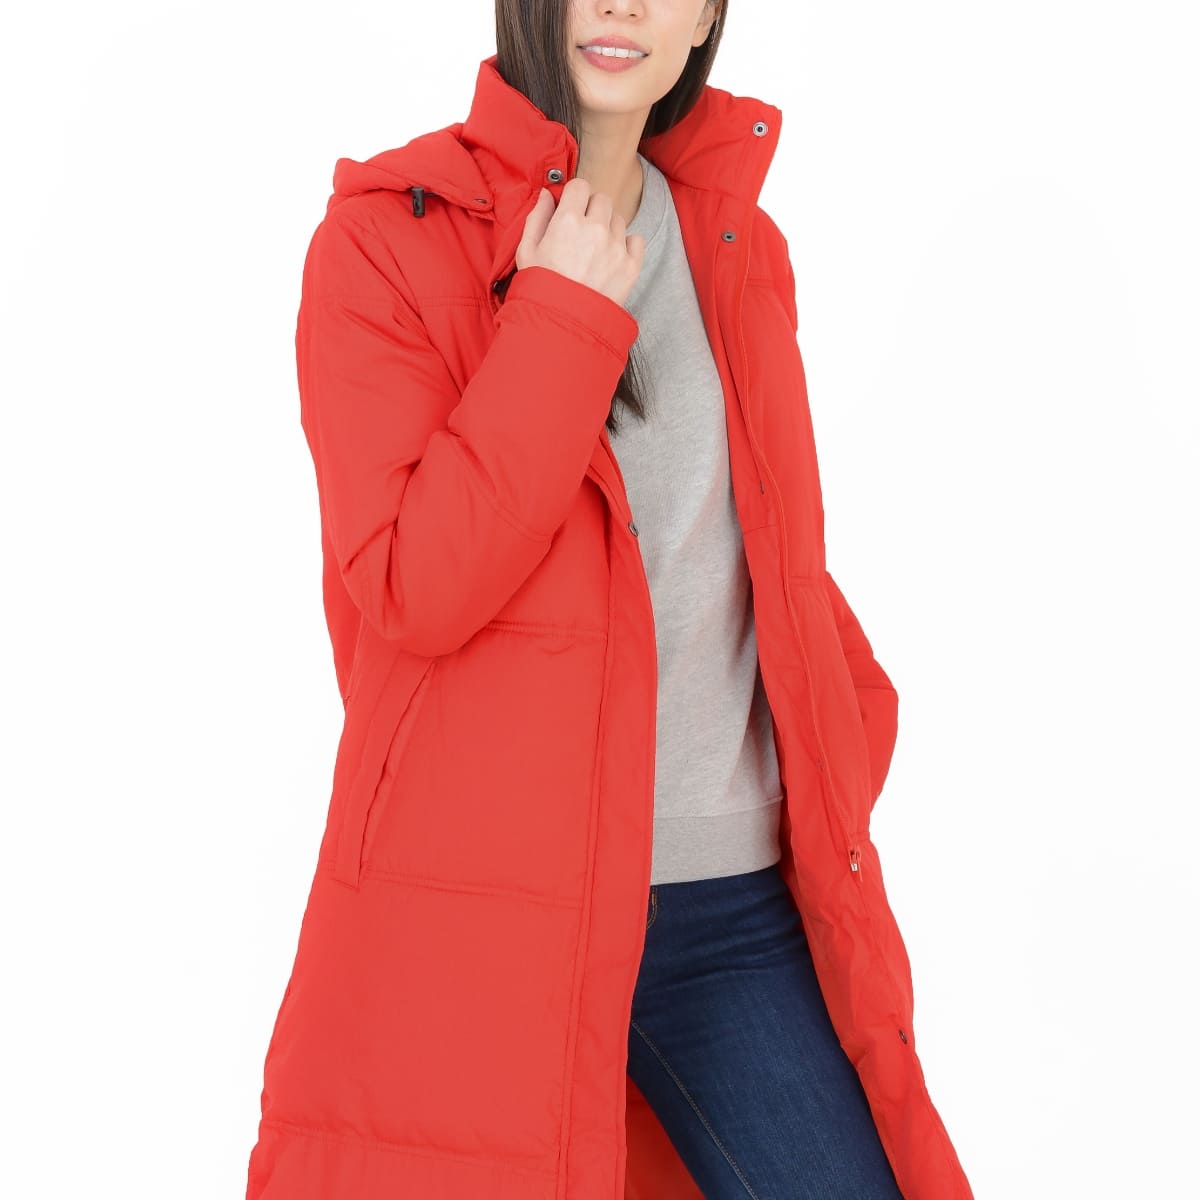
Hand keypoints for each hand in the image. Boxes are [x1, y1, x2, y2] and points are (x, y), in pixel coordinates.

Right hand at [515, 178, 645, 307]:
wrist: (562, 326)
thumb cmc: (540, 289)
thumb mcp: (526, 251)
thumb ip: (537, 217)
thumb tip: (547, 194)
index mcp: (567, 221)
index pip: (580, 186)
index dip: (575, 196)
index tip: (572, 209)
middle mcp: (595, 229)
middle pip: (602, 199)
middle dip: (592, 210)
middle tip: (583, 232)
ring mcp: (616, 248)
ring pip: (619, 219)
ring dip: (608, 228)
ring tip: (594, 252)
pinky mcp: (631, 266)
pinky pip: (636, 240)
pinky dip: (627, 245)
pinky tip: (612, 258)